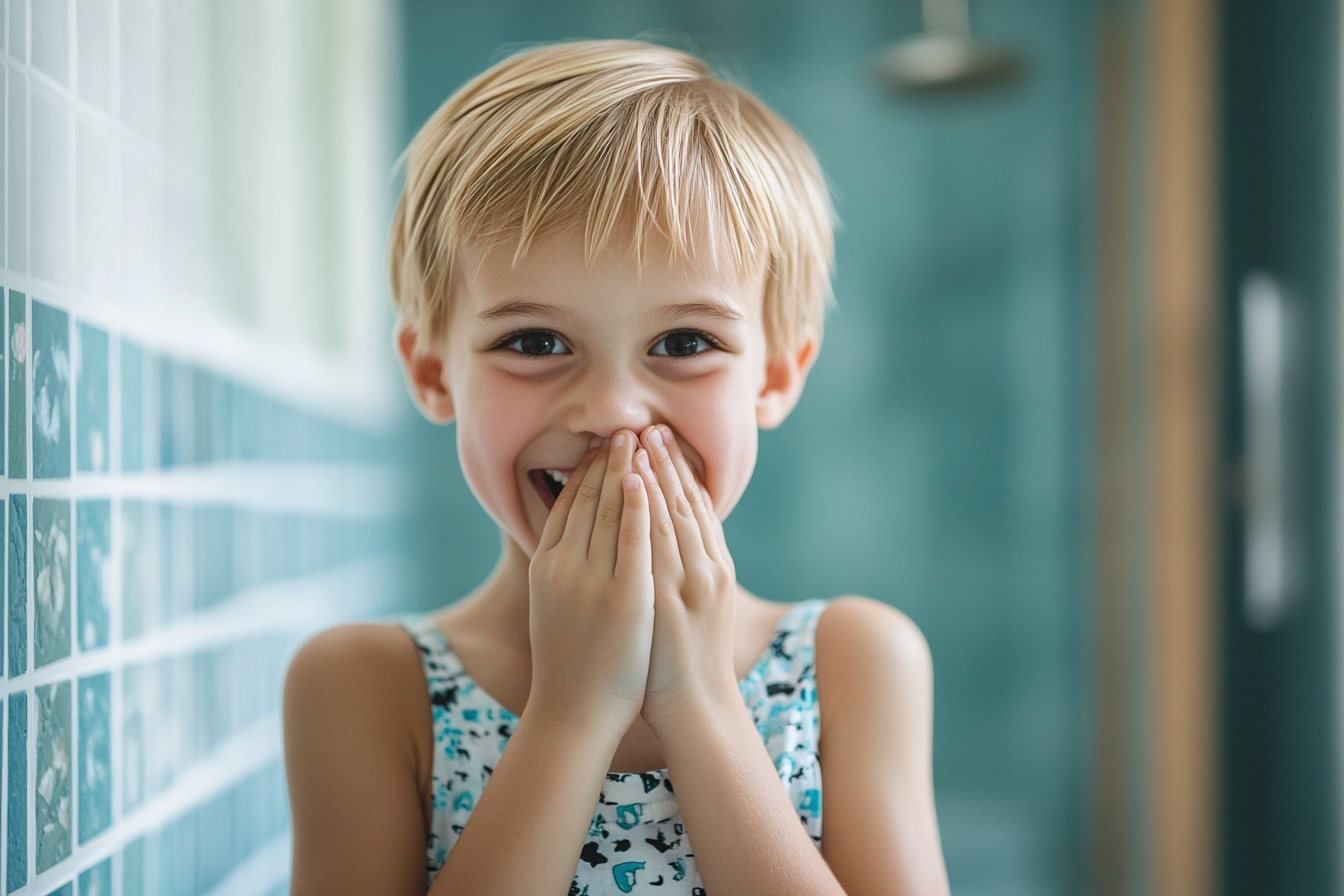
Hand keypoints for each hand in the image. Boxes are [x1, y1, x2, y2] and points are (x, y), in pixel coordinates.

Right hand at [527, 432, 654, 740]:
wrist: (574, 713)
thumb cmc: (570, 664)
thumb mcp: (554, 606)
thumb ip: (562, 569)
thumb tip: (571, 541)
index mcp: (546, 565)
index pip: (566, 504)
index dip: (584, 472)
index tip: (599, 446)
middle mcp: (564, 565)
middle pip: (588, 499)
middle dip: (606, 460)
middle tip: (622, 427)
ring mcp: (593, 580)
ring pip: (611, 510)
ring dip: (626, 469)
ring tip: (639, 437)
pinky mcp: (625, 596)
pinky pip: (634, 539)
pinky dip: (639, 504)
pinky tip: (646, 478)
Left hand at [633, 425, 739, 732]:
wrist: (697, 710)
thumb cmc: (688, 666)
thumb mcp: (700, 612)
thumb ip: (689, 575)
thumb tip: (670, 546)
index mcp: (717, 569)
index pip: (699, 510)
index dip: (683, 474)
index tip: (667, 443)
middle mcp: (707, 569)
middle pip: (686, 503)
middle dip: (668, 463)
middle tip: (653, 426)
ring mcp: (688, 582)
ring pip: (671, 514)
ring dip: (655, 473)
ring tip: (640, 439)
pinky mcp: (666, 597)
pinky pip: (653, 541)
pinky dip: (645, 507)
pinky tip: (633, 481)